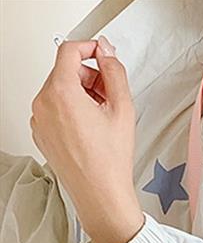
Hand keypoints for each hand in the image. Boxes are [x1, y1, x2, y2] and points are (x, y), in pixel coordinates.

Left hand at [31, 36, 143, 242]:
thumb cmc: (110, 161)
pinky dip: (72, 111)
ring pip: (59, 91)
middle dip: (89, 77)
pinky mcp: (41, 133)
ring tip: (103, 117)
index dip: (89, 48)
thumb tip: (107, 53)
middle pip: (64, 72)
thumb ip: (115, 72)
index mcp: (60, 92)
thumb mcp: (123, 109)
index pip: (68, 51)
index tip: (102, 54)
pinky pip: (54, 110)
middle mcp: (43, 103)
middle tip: (111, 96)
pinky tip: (91, 130)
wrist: (100, 194)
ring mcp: (38, 119)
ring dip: (82, 95)